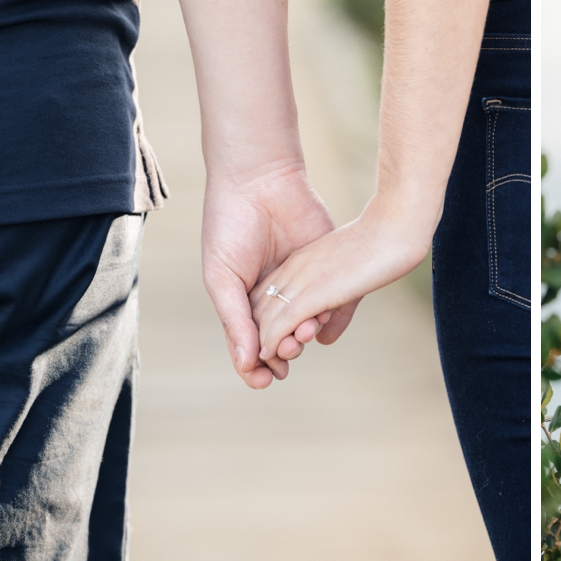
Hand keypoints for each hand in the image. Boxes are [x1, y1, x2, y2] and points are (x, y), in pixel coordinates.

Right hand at [202, 162, 334, 388]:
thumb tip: (248, 362)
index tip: (265, 378)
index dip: (258, 365)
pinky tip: (328, 324)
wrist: (260, 181)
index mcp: (245, 301)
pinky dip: (335, 317)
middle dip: (286, 350)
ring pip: (310, 323)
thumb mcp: (222, 277)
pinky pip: (337, 300)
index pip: (253, 344)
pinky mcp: (328, 268)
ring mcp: (303, 283)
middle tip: (290, 349)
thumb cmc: (229, 227)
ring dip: (308, 335)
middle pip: (283, 339)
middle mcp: (275, 296)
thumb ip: (235, 320)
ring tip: (307, 333)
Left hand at [251, 195, 431, 361]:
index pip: (266, 293)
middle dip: (256, 335)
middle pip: (258, 306)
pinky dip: (271, 341)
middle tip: (261, 359)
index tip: (269, 340)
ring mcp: (302, 280)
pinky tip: (268, 354)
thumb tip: (323, 339)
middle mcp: (294, 268)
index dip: (262, 319)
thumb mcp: (352, 283)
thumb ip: (337, 312)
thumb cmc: (382, 250)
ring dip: (263, 344)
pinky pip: (282, 321)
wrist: (393, 230)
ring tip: (264, 364)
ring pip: (266, 317)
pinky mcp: (314, 292)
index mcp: (300, 261)